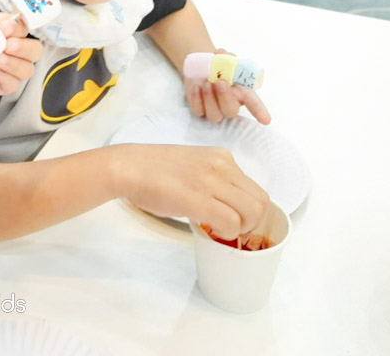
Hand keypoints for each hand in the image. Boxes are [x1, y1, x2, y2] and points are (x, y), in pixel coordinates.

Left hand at [0, 9, 42, 97]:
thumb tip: (10, 25)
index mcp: (6, 29)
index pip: (27, 29)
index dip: (21, 29)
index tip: (7, 28)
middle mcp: (9, 49)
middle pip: (35, 51)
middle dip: (25, 48)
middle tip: (7, 45)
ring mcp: (4, 68)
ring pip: (27, 69)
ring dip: (14, 63)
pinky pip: (12, 84)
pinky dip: (6, 75)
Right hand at [117, 143, 269, 239]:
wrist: (128, 167)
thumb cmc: (153, 170)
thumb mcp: (193, 165)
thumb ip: (213, 179)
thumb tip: (226, 205)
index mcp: (222, 157)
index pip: (255, 189)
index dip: (250, 211)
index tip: (235, 221)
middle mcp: (221, 166)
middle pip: (261, 202)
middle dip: (252, 222)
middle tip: (231, 229)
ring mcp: (210, 181)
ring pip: (252, 212)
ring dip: (241, 228)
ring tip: (220, 229)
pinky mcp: (196, 198)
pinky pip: (231, 222)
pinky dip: (226, 232)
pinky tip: (210, 229)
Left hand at [185, 49, 270, 123]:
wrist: (200, 67)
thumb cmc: (218, 66)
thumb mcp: (224, 59)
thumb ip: (227, 57)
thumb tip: (222, 53)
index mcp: (243, 93)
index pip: (253, 104)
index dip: (260, 112)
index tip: (266, 120)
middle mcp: (230, 104)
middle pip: (231, 111)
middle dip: (225, 97)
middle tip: (221, 82)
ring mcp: (214, 110)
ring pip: (214, 115)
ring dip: (210, 99)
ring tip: (207, 83)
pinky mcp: (199, 110)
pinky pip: (197, 110)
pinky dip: (196, 98)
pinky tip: (196, 87)